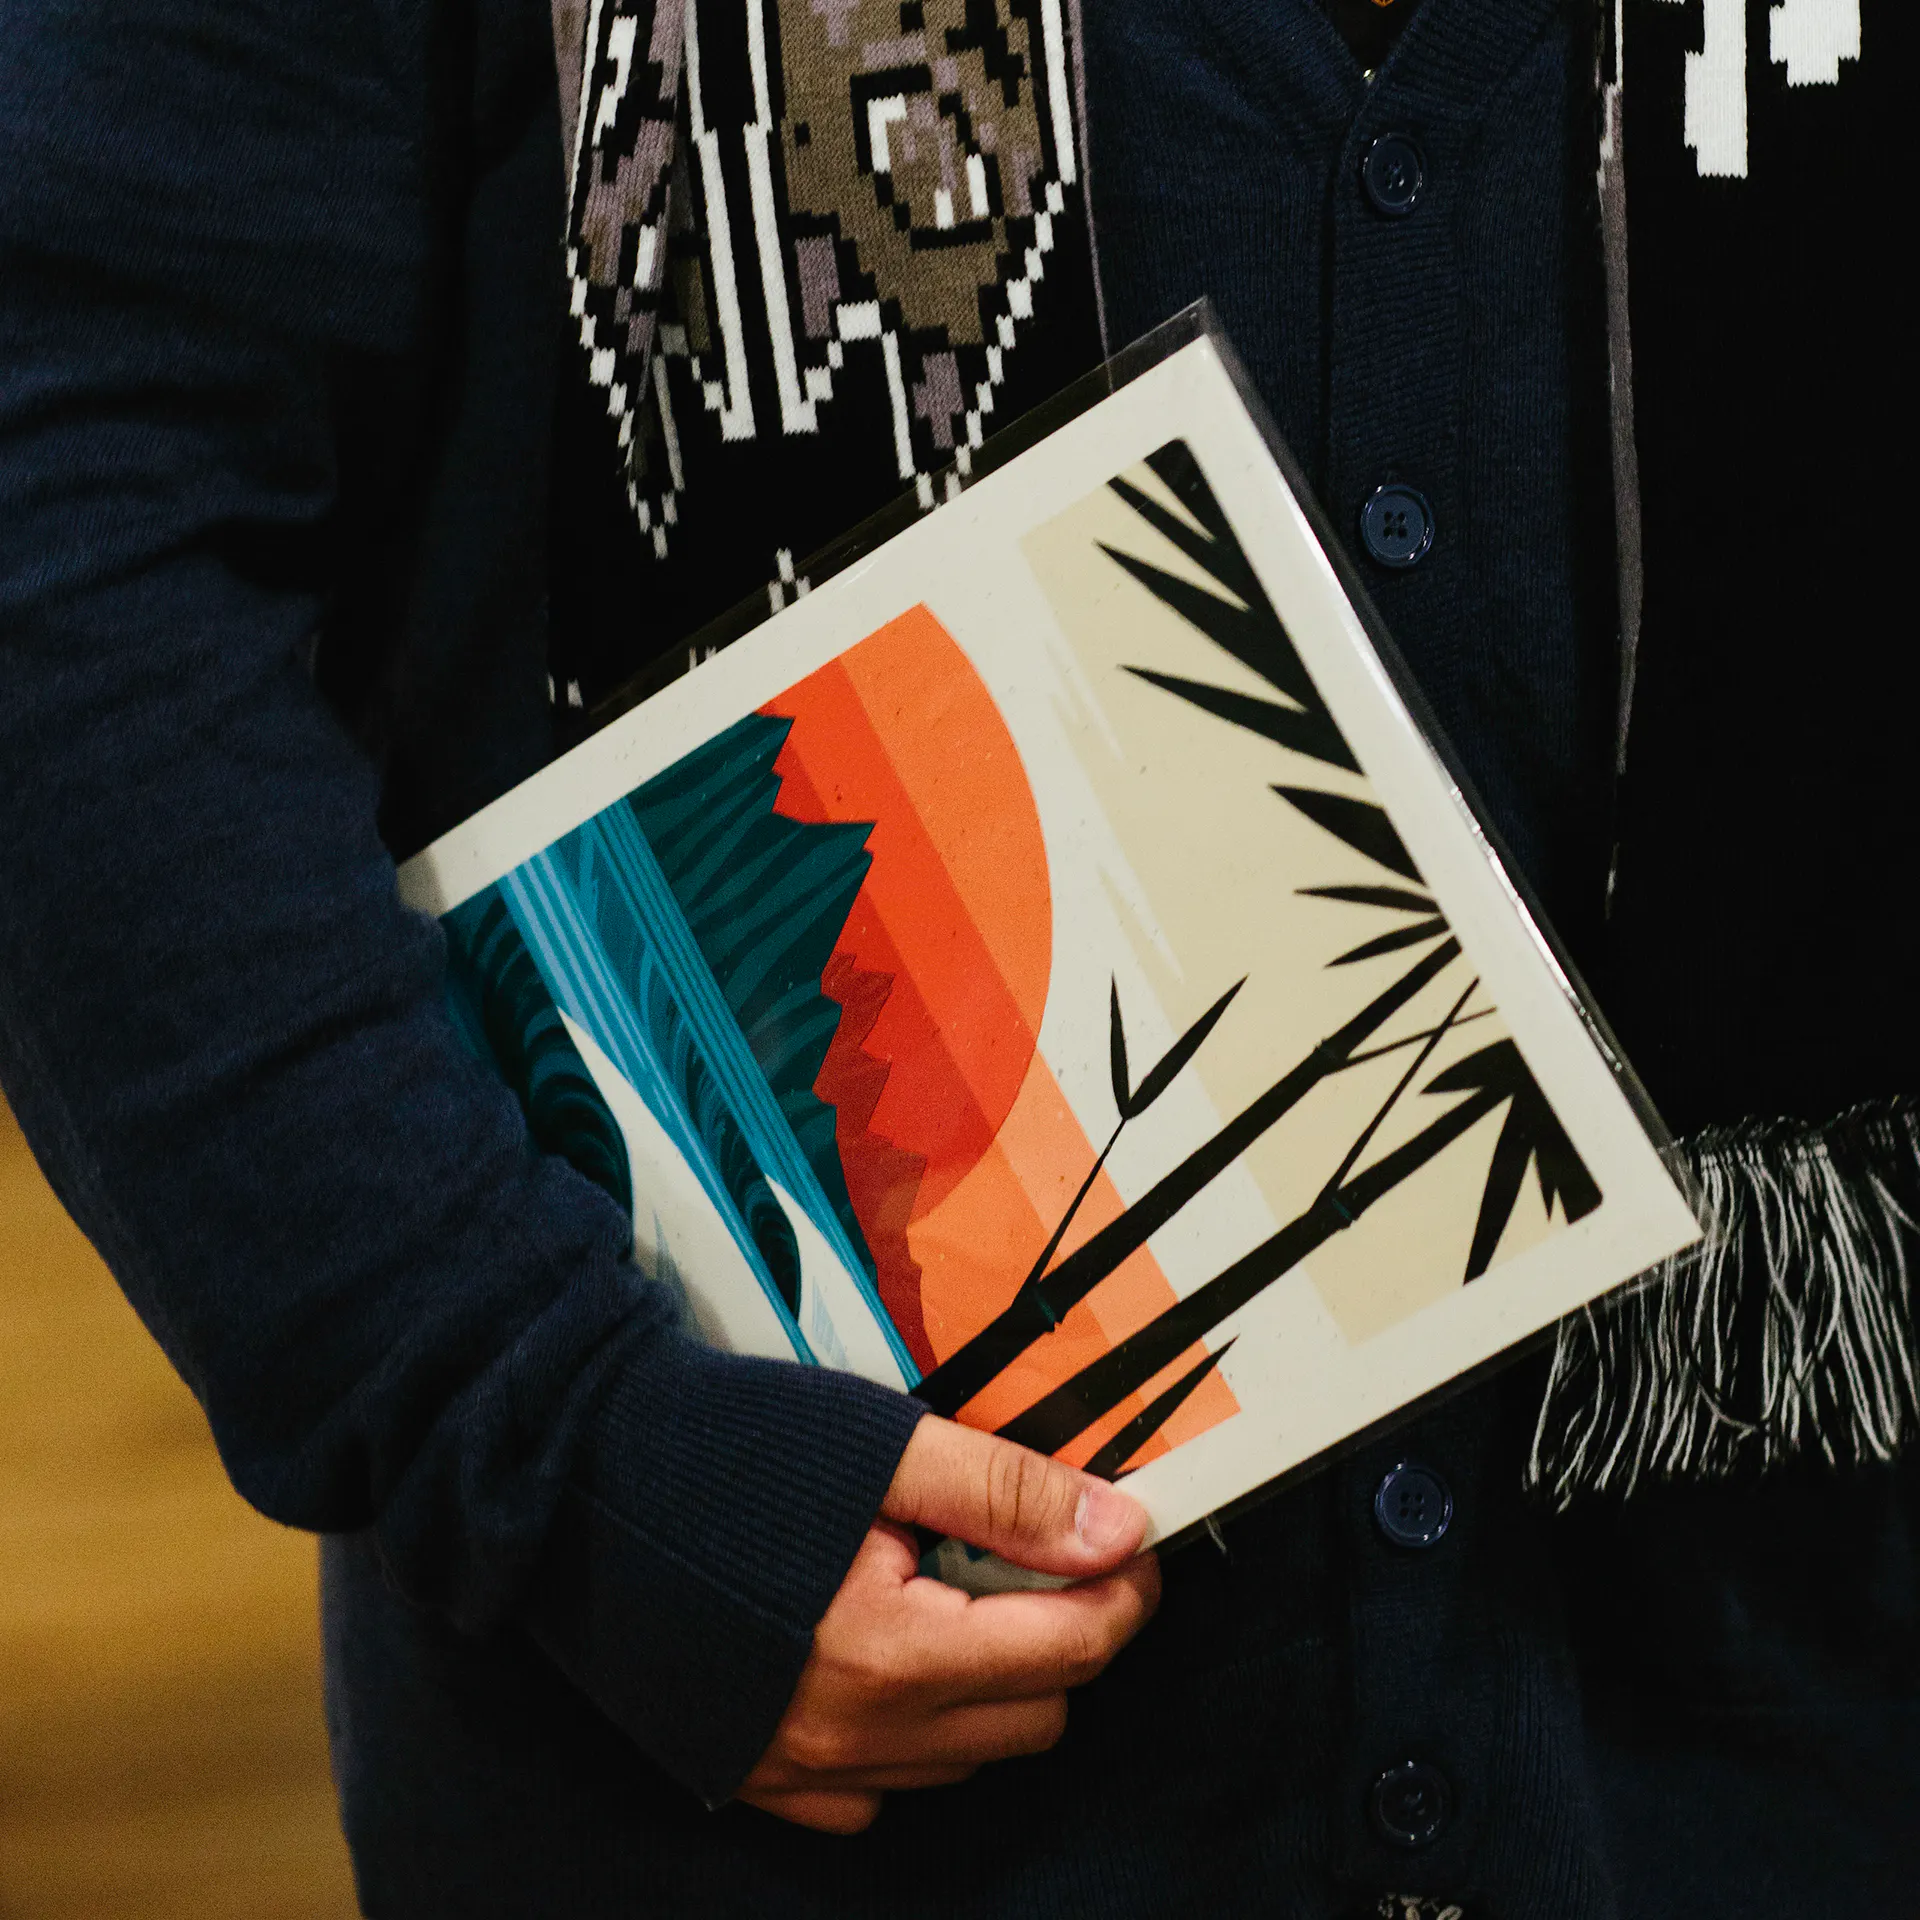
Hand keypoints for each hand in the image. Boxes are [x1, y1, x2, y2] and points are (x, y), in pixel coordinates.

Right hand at [737, 1414, 1160, 1833]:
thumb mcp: (883, 1446)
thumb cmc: (732, 1449)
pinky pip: (881, 1791)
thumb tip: (1121, 1531)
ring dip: (993, 1680)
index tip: (1132, 1541)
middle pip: (1034, 1715)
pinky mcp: (755, 1775)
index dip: (1126, 1591)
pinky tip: (888, 1653)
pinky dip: (914, 1731)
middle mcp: (851, 1737)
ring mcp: (798, 1770)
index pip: (1071, 1650)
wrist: (579, 1478)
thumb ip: (1006, 1493)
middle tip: (1036, 1552)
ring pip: (966, 1756)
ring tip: (954, 1588)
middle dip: (1066, 1635)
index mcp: (891, 1652)